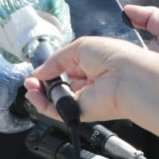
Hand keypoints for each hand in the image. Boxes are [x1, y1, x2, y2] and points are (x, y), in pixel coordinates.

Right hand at [25, 36, 140, 121]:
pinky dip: (43, 105)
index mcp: (93, 63)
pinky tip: (33, 95)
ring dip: (40, 92)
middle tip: (32, 79)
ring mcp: (86, 98)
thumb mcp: (80, 46)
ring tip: (30, 86)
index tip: (40, 68)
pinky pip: (59, 111)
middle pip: (61, 84)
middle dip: (44, 80)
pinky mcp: (82, 112)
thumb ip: (56, 60)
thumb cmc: (113, 56)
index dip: (52, 67)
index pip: (68, 67)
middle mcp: (90, 81)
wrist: (128, 77)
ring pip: (57, 99)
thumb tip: (39, 72)